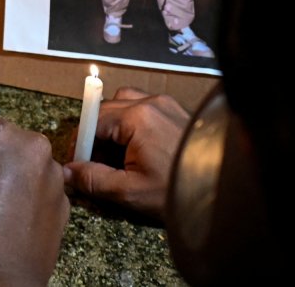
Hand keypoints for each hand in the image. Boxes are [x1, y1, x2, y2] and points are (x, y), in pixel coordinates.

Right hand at [63, 87, 189, 219]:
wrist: (227, 188)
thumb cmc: (178, 189)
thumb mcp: (130, 191)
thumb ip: (94, 179)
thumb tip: (66, 173)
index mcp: (136, 117)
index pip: (92, 122)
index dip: (80, 145)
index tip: (78, 165)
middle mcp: (150, 102)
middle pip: (106, 110)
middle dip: (95, 136)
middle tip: (96, 164)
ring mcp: (166, 103)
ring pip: (124, 103)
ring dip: (113, 125)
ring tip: (117, 154)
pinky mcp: (177, 110)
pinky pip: (144, 107)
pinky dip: (133, 122)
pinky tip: (138, 146)